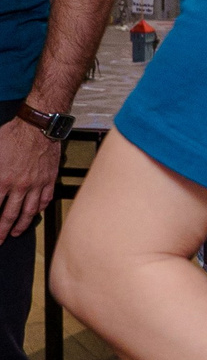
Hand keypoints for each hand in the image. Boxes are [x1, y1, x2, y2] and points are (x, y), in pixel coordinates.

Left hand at [0, 119, 60, 240]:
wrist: (39, 126)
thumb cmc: (13, 135)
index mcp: (3, 180)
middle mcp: (20, 186)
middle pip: (9, 215)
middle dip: (2, 230)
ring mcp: (36, 184)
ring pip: (28, 211)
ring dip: (21, 225)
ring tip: (16, 232)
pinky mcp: (49, 179)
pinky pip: (45, 199)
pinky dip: (39, 209)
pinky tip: (35, 213)